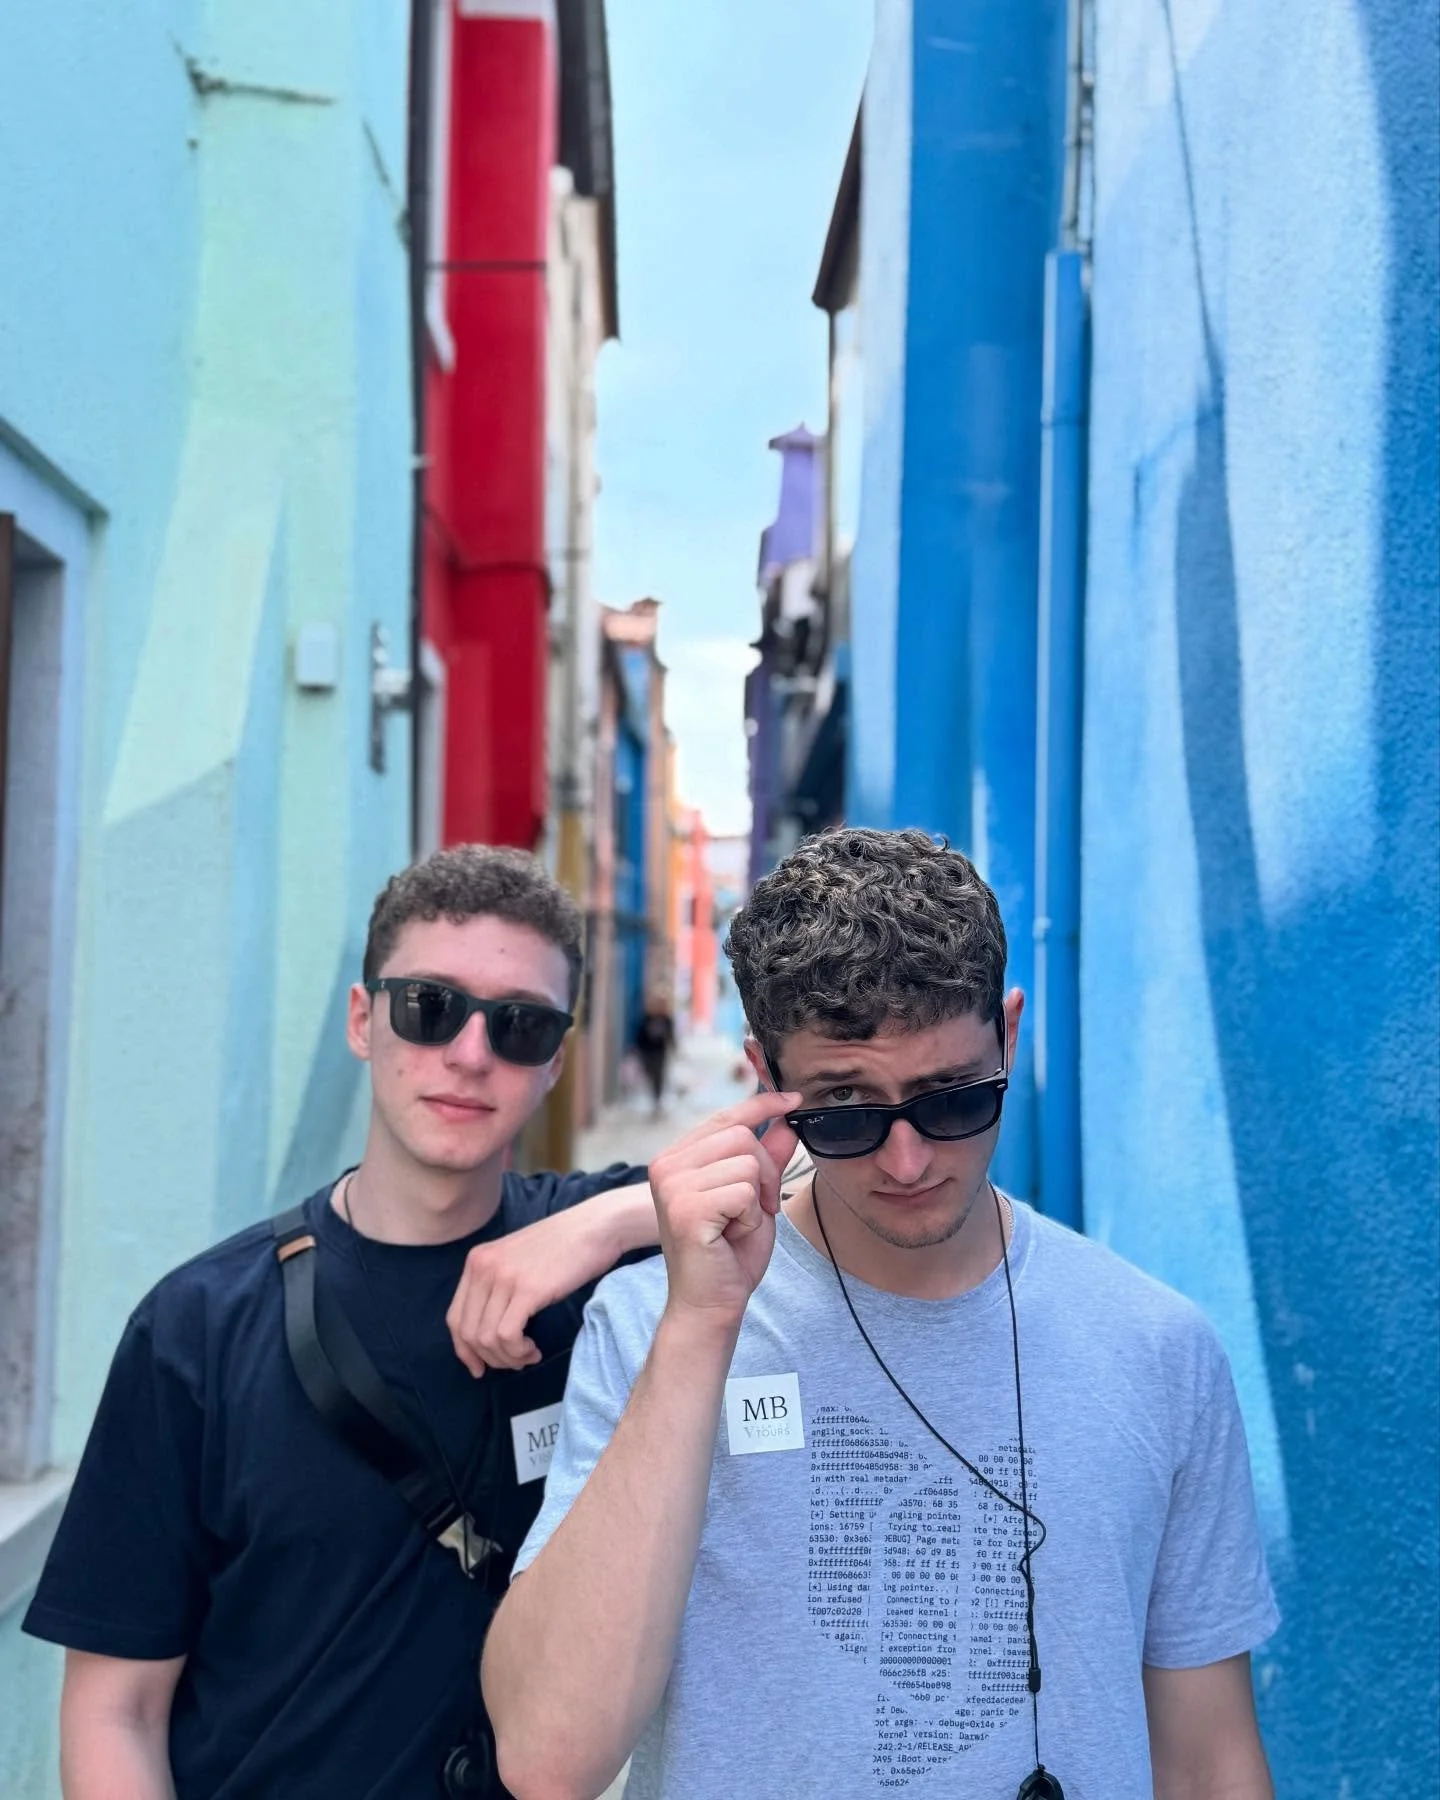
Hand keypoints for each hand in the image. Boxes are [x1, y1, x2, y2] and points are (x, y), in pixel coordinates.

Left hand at [446, 1191, 647, 1376]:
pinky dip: (518, 1351)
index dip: (464, 1350)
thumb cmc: (561, 1246)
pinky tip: (533, 1348)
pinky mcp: (527, 1289)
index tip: (479, 1368)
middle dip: (490, 1358)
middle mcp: (482, 1267)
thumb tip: (485, 1336)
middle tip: (515, 1361)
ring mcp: (503, 1277)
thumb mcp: (514, 1261)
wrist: (593, 1227)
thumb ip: (494, 1287)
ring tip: (529, 1354)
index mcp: (476, 1260)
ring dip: (508, 1357)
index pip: (454, 1318)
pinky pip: (507, 1335)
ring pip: (486, 1338)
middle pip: (468, 1333)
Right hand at [647, 1089, 800, 1326]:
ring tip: (738, 1224)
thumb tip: (786, 1121)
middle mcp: (666, 1165)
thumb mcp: (755, 1197)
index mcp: (677, 1158)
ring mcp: (672, 1185)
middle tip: (756, 1208)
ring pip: (746, 1161)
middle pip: (741, 1135)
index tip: (792, 1099)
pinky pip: (744, 1190)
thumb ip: (766, 1159)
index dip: (762, 1106)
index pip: (725, 1116)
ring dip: (757, 1198)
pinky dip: (751, 1216)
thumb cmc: (729, 1254)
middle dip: (764, 1171)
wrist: (710, 1305)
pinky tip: (732, 1235)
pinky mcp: (687, 1208)